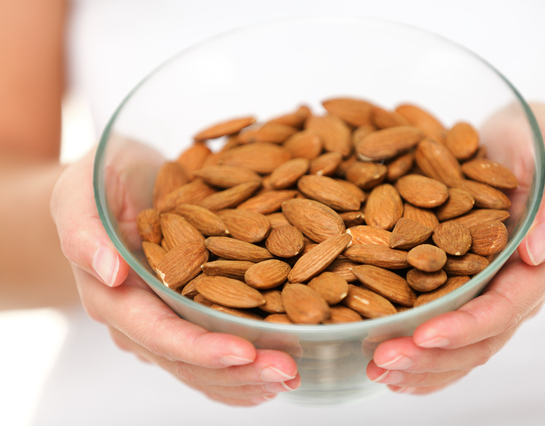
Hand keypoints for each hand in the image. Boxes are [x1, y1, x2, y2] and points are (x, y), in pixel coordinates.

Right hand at [50, 148, 299, 405]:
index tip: (245, 352)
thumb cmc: (100, 182)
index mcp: (114, 296)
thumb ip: (84, 229)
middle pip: (188, 361)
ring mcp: (166, 322)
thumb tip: (110, 272)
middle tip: (287, 372)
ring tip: (292, 378)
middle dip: (239, 372)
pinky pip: (216, 353)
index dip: (201, 348)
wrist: (116, 187)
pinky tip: (277, 377)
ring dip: (249, 379)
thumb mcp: (81, 190)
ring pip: (205, 368)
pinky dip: (247, 369)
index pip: (158, 333)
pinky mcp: (189, 315)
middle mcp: (140, 320)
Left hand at [366, 103, 544, 393]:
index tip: (423, 334)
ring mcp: (489, 290)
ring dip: (420, 364)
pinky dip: (421, 353)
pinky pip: (446, 328)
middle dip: (430, 356)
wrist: (525, 145)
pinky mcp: (464, 285)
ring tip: (377, 370)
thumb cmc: (542, 144)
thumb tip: (541, 247)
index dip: (466, 325)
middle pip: (478, 339)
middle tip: (382, 362)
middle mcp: (515, 287)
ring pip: (460, 344)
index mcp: (541, 263)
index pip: (505, 306)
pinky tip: (391, 368)